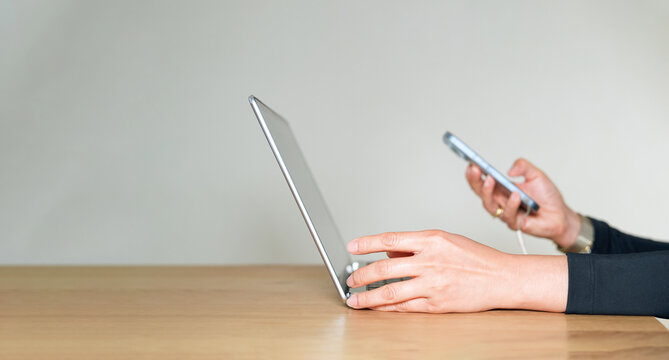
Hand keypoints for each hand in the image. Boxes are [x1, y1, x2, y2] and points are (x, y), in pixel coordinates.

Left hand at [345, 230, 566, 312]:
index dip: (367, 243)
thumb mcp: (446, 240)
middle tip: (350, 280)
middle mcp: (430, 261)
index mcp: (431, 240)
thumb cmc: (476, 257)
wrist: (503, 278)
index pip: (390, 239)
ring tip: (355, 300)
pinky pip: (405, 307)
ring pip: (390, 292)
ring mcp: (433, 284)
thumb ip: (415, 246)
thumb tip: (388, 253)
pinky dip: (387, 309)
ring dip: (368, 297)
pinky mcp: (437, 304)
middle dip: (361, 276)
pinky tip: (376, 309)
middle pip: (384, 269)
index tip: (352, 246)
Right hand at [465, 158, 580, 248]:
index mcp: (503, 188)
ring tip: (490, 180)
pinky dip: (511, 204)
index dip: (475, 173)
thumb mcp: (536, 175)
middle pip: (480, 192)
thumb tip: (509, 170)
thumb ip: (524, 166)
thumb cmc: (548, 197)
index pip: (483, 180)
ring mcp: (505, 212)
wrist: (561, 215)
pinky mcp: (514, 223)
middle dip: (475, 180)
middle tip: (474, 170)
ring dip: (487, 192)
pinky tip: (515, 195)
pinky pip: (508, 214)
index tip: (471, 163)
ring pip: (489, 205)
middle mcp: (501, 200)